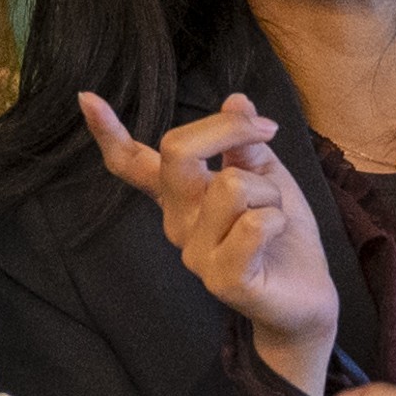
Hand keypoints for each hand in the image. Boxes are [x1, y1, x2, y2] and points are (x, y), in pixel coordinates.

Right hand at [82, 90, 341, 395]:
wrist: (308, 298)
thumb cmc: (283, 236)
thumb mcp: (266, 177)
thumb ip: (244, 145)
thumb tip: (235, 98)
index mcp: (181, 196)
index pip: (134, 163)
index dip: (108, 132)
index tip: (86, 98)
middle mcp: (177, 222)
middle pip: (179, 151)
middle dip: (228, 129)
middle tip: (267, 131)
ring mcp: (195, 253)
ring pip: (231, 185)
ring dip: (270, 192)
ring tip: (275, 217)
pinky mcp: (222, 279)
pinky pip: (253, 225)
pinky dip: (278, 219)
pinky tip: (277, 239)